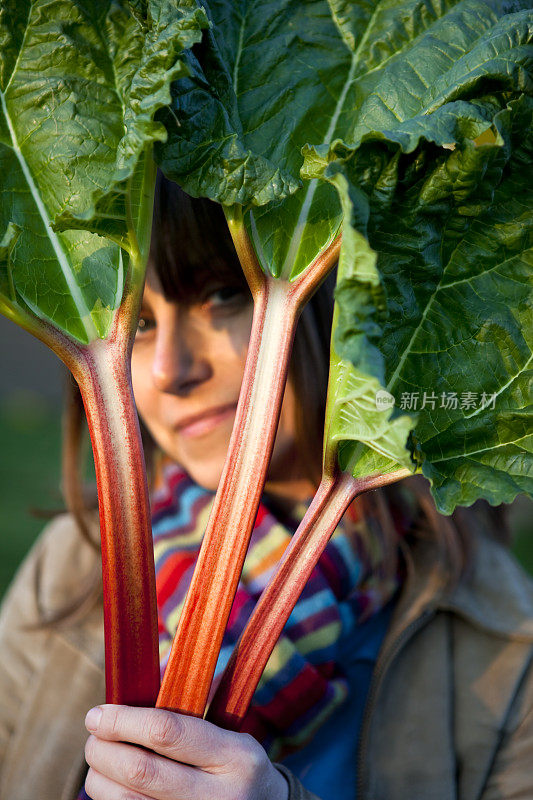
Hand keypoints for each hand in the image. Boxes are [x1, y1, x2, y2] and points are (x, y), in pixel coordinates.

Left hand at [83, 704, 288, 799]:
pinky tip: (112, 786)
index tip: (98, 713)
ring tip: (99, 760)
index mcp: (235, 757)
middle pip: (140, 771)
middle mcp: (218, 797)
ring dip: (99, 778)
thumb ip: (189, 703)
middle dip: (103, 749)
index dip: (123, 720)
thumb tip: (147, 669)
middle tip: (93, 735)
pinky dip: (110, 799)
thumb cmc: (235, 764)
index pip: (167, 732)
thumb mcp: (230, 731)